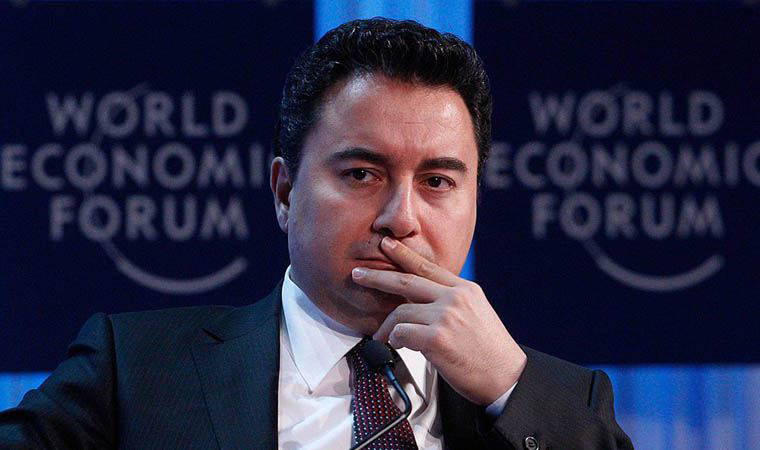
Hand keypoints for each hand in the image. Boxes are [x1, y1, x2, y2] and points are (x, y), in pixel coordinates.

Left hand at [351, 237, 526, 405]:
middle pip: (406, 281)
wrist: (507, 378)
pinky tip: (399, 347)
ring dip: (386, 328)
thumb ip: (450, 303)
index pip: (428, 266)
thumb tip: (419, 305)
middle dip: (377, 277)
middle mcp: (455, 298)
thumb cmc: (489, 353)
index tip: (387, 245)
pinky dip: (395, 341)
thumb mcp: (476, 314)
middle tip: (358, 274)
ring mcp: (446, 316)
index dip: (403, 255)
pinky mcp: (436, 338)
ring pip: (400, 313)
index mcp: (465, 290)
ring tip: (382, 338)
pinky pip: (401, 334)